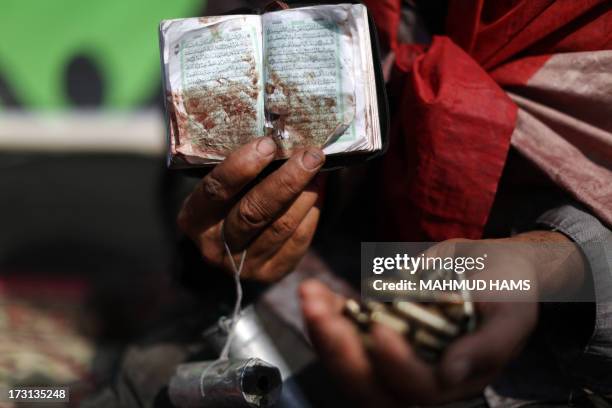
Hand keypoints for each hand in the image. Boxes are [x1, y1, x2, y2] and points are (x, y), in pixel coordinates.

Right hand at [178, 137, 324, 280]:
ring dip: (305, 194)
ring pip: (280, 226)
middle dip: (286, 180)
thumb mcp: (218, 188)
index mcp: (194, 219)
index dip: (242, 166)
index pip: (216, 190)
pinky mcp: (270, 273)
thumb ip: (238, 170)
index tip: (268, 143)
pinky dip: (312, 212)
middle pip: (254, 211)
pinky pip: (297, 241)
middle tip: (310, 155)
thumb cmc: (225, 205)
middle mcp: (215, 247)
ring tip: (319, 169)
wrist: (226, 249)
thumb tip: (280, 137)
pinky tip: (319, 191)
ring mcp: (244, 265)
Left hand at [300, 279, 536, 406]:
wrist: (490, 267)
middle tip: (319, 312)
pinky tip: (314, 291)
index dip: (397, 365)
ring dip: (323, 331)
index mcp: (453, 380)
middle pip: (369, 384)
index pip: (418, 387)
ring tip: (310, 295)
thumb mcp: (513, 313)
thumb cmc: (508, 289)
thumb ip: (489, 347)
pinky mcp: (375, 332)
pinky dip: (326, 313)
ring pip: (348, 361)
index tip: (381, 328)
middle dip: (339, 351)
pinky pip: (343, 332)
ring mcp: (392, 356)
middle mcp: (417, 376)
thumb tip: (451, 374)